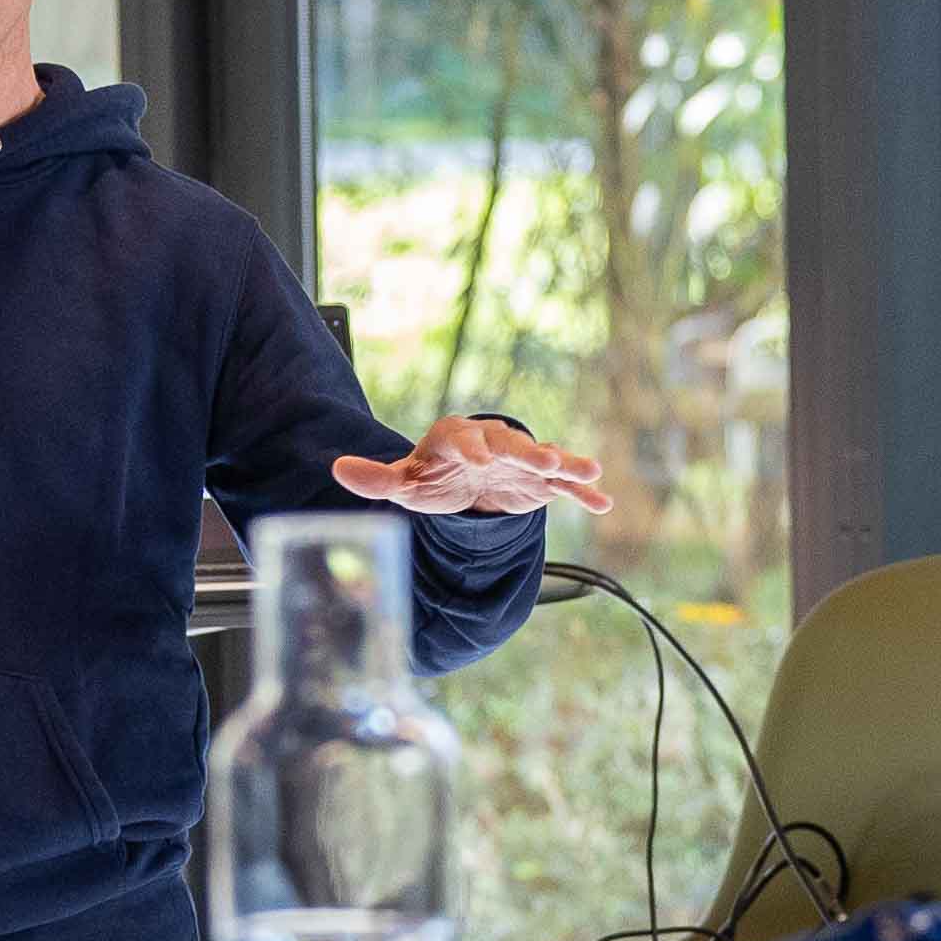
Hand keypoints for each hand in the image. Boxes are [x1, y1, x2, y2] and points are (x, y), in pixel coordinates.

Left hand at [329, 413, 611, 516]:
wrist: (463, 479)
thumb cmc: (430, 477)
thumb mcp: (404, 482)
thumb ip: (375, 478)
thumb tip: (336, 469)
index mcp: (455, 438)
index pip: (462, 438)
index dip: (471, 448)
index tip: (479, 460)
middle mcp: (491, 444)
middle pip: (510, 444)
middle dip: (529, 452)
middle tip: (547, 461)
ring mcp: (519, 462)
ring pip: (545, 460)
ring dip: (567, 465)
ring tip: (589, 471)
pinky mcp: (539, 481)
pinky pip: (563, 485)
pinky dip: (583, 491)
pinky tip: (605, 501)